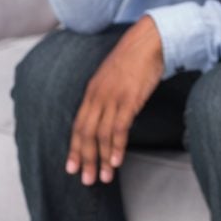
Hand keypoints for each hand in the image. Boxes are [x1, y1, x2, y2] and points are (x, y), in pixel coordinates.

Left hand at [66, 16, 164, 185]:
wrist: (148, 40)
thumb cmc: (134, 58)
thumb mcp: (112, 76)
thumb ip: (106, 95)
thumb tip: (106, 113)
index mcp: (92, 91)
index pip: (78, 125)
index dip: (74, 148)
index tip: (72, 167)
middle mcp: (98, 96)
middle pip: (86, 133)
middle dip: (85, 159)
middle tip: (86, 180)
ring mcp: (113, 98)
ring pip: (102, 135)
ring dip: (102, 159)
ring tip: (103, 177)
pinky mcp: (129, 99)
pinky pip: (120, 128)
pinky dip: (117, 147)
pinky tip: (117, 161)